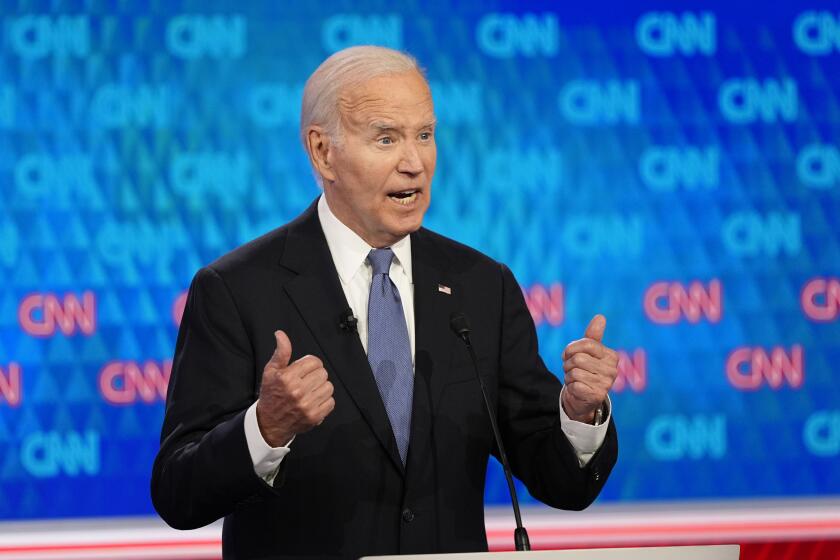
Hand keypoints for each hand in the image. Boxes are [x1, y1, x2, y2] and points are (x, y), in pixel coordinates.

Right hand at [256, 330, 334, 446]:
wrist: (269, 423)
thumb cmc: (271, 395)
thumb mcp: (271, 371)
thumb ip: (280, 352)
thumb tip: (281, 335)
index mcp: (287, 377)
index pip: (314, 361)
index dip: (311, 364)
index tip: (305, 370)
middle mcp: (297, 391)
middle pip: (323, 373)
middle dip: (316, 375)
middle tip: (306, 381)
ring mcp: (306, 405)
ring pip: (329, 387)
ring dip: (321, 388)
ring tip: (310, 391)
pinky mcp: (314, 416)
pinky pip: (331, 402)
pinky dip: (325, 401)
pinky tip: (314, 401)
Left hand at [561, 315, 617, 423]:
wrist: (582, 397)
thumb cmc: (584, 370)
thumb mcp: (588, 352)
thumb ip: (593, 336)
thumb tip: (600, 316)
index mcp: (611, 356)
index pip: (586, 344)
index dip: (571, 349)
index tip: (569, 355)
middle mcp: (612, 370)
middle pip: (578, 358)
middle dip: (568, 364)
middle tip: (572, 370)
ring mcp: (606, 384)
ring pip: (574, 371)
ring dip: (568, 375)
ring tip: (575, 379)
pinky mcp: (596, 395)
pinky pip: (574, 384)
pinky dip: (570, 386)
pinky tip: (577, 389)